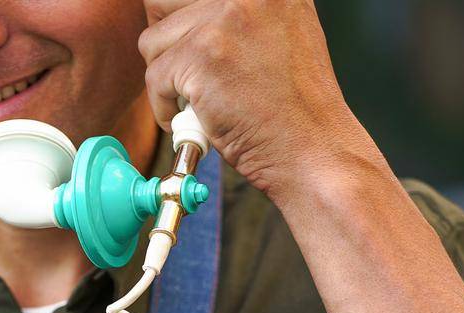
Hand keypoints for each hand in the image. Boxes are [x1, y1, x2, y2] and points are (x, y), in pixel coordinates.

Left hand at [139, 0, 380, 200]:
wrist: (311, 148)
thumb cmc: (292, 107)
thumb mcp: (276, 34)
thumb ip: (237, 16)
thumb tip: (186, 13)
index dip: (180, 18)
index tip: (190, 45)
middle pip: (161, 1)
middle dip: (166, 42)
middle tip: (188, 74)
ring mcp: (224, 20)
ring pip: (152, 42)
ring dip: (167, 78)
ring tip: (200, 102)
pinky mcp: (203, 56)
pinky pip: (153, 77)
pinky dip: (165, 108)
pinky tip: (198, 121)